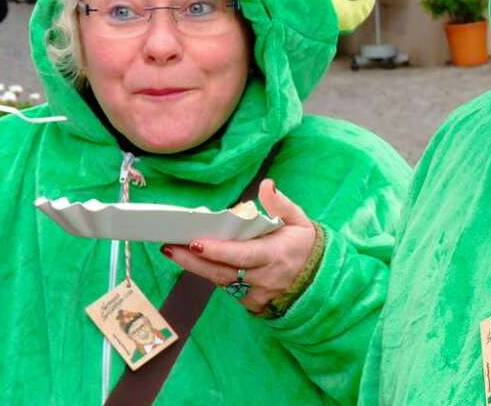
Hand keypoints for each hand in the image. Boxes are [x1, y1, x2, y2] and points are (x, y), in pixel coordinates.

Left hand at [161, 180, 316, 313]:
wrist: (320, 280)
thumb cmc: (305, 245)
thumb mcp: (299, 220)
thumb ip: (281, 204)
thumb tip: (266, 185)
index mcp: (276, 254)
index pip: (242, 255)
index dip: (217, 251)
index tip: (195, 242)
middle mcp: (265, 277)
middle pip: (223, 272)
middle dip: (193, 261)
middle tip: (169, 246)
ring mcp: (258, 294)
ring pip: (222, 283)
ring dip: (196, 268)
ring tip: (173, 250)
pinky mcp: (253, 304)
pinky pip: (229, 290)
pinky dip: (213, 276)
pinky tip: (196, 263)